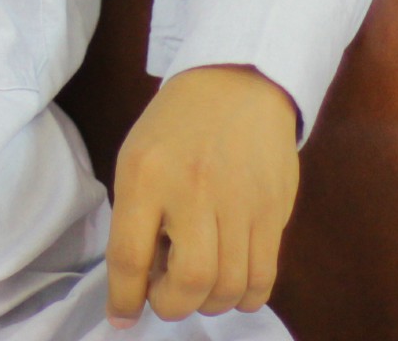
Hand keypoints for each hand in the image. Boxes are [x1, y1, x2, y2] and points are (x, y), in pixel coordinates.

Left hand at [105, 64, 298, 326]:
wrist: (239, 80)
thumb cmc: (177, 123)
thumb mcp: (137, 158)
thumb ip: (134, 219)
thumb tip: (140, 285)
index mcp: (146, 175)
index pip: (129, 257)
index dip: (124, 299)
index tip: (123, 317)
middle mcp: (193, 189)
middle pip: (188, 283)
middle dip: (171, 306)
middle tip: (166, 292)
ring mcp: (239, 201)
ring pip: (229, 287)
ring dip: (209, 302)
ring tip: (199, 282)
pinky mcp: (274, 209)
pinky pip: (263, 277)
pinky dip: (245, 296)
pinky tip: (232, 284)